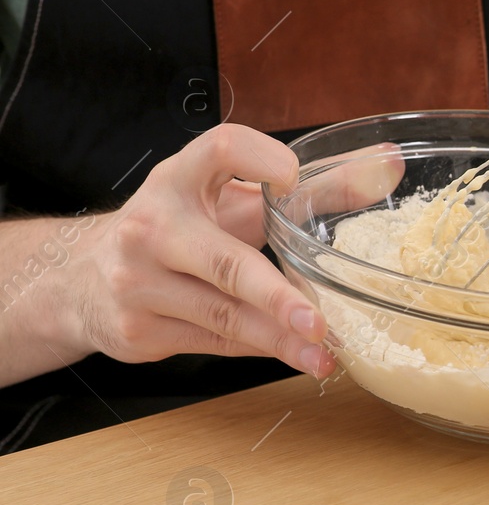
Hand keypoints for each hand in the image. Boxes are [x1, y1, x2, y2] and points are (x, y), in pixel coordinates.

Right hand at [66, 125, 396, 375]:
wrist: (84, 279)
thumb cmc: (181, 229)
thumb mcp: (236, 201)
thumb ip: (314, 187)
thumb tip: (388, 163)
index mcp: (179, 179)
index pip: (218, 149)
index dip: (257, 157)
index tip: (293, 175)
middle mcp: (153, 227)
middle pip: (224, 261)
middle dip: (274, 294)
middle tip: (319, 320)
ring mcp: (140, 282)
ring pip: (223, 314)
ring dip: (279, 338)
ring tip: (324, 353)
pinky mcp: (140, 329)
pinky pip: (214, 342)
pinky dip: (261, 350)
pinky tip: (298, 356)